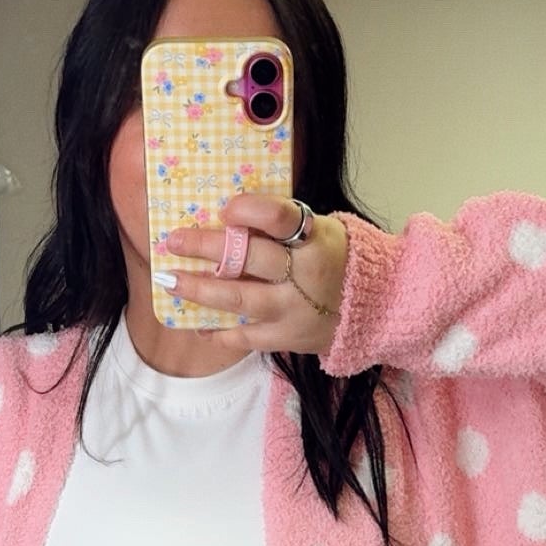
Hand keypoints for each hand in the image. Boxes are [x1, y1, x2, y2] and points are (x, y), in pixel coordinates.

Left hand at [157, 194, 348, 354]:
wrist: (374, 308)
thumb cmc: (333, 260)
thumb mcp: (320, 232)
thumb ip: (281, 226)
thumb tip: (225, 216)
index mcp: (315, 238)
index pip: (281, 217)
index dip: (250, 210)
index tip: (226, 208)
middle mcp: (304, 273)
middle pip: (248, 257)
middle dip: (206, 247)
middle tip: (173, 241)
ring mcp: (294, 309)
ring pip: (238, 298)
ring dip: (199, 290)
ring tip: (170, 282)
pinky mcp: (288, 338)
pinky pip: (245, 336)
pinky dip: (218, 332)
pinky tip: (197, 326)